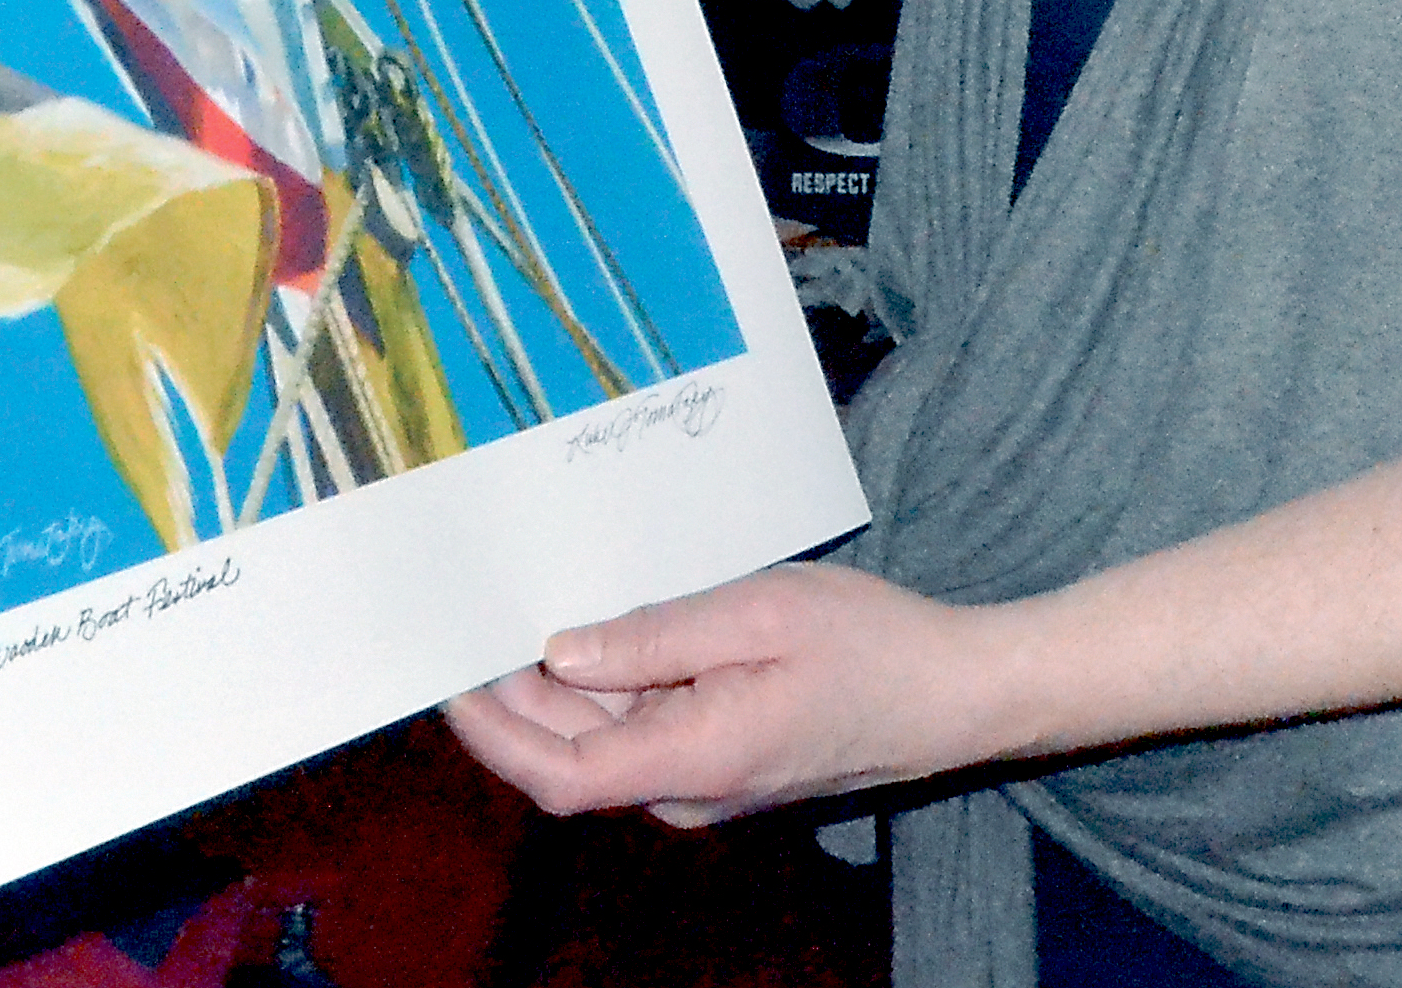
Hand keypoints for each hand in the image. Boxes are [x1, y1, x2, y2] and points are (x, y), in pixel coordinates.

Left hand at [441, 563, 1016, 829]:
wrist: (953, 693)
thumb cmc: (870, 646)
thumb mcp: (759, 611)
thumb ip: (654, 637)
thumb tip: (561, 652)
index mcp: (694, 760)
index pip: (559, 773)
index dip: (492, 731)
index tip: (448, 674)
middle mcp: (688, 790)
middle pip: (569, 758)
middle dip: (508, 700)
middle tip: (465, 623)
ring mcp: (705, 783)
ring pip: (602, 744)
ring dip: (552, 693)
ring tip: (515, 615)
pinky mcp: (721, 761)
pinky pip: (641, 733)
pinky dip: (603, 691)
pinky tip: (594, 635)